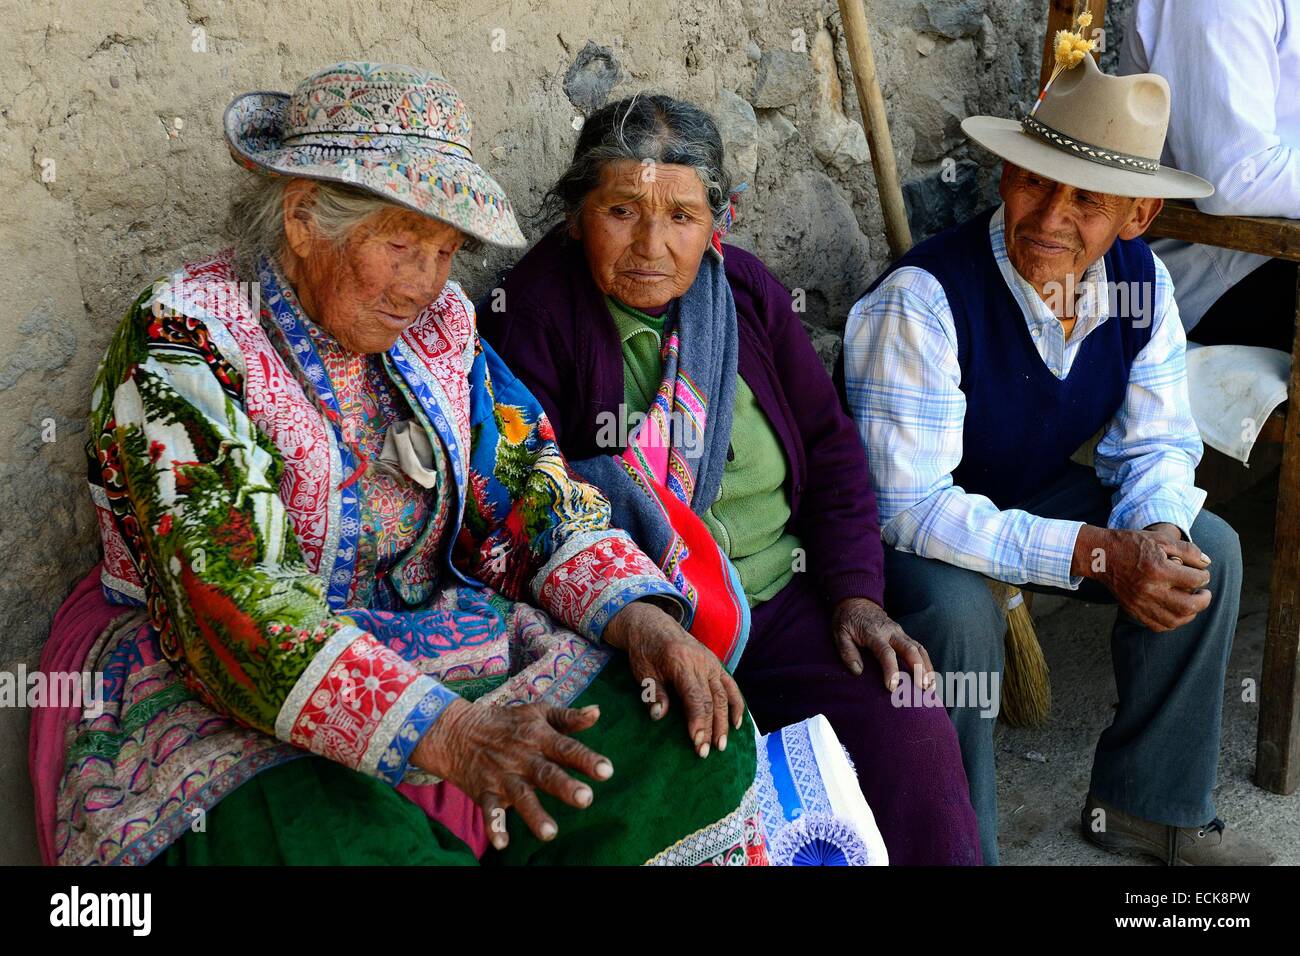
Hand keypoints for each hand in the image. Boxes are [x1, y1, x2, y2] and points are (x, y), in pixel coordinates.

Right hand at [411, 697, 612, 849]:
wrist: (457, 730)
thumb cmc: (507, 722)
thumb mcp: (537, 713)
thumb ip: (568, 717)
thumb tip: (597, 712)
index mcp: (540, 737)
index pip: (567, 748)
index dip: (586, 759)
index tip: (606, 771)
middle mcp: (523, 758)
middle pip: (547, 774)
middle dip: (565, 787)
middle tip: (586, 799)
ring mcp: (503, 776)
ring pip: (521, 797)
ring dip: (535, 814)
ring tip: (550, 833)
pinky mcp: (485, 792)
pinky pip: (489, 811)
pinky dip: (494, 826)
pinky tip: (502, 843)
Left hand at [603, 599, 744, 756]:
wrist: (653, 624)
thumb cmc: (644, 650)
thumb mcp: (642, 671)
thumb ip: (653, 692)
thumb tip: (659, 716)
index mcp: (681, 662)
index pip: (694, 697)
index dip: (698, 722)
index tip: (698, 743)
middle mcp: (701, 662)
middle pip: (711, 700)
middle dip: (711, 728)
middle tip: (707, 752)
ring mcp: (711, 663)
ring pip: (723, 695)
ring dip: (724, 722)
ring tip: (722, 745)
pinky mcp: (715, 664)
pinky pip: (730, 686)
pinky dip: (736, 704)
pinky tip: (737, 724)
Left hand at [832, 596, 935, 691]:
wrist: (856, 600)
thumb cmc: (847, 619)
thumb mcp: (840, 633)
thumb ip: (847, 652)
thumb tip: (858, 671)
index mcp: (874, 633)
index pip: (886, 653)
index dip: (891, 670)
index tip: (892, 687)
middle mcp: (891, 632)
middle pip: (910, 650)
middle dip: (919, 669)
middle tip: (923, 688)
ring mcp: (900, 632)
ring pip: (918, 648)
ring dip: (927, 667)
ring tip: (931, 686)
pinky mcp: (903, 634)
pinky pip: (919, 647)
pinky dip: (927, 662)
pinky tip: (930, 676)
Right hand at [1072, 524, 1211, 631]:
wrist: (1102, 556)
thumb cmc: (1132, 545)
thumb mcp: (1161, 539)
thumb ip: (1188, 550)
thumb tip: (1207, 564)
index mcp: (1158, 569)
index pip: (1194, 580)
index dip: (1204, 576)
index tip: (1201, 574)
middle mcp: (1150, 589)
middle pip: (1189, 605)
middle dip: (1204, 600)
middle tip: (1204, 593)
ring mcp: (1141, 602)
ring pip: (1176, 620)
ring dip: (1190, 614)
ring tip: (1192, 604)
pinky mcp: (1134, 610)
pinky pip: (1159, 626)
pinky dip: (1172, 623)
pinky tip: (1176, 612)